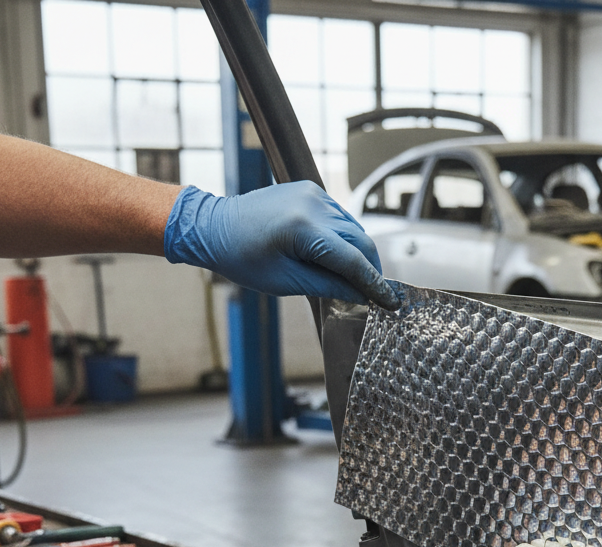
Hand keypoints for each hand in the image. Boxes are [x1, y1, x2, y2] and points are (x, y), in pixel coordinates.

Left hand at [164, 181, 398, 308]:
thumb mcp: (284, 281)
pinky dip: (345, 238)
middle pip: (360, 240)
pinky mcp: (309, 190)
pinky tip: (341, 257)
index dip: (374, 284)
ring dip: (359, 254)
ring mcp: (312, 193)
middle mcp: (312, 204)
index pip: (352, 260)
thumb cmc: (239, 257)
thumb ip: (327, 286)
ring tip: (358, 280)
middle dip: (371, 269)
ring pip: (353, 228)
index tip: (388, 302)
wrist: (213, 226)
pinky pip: (339, 217)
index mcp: (303, 228)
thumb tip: (359, 296)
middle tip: (376, 294)